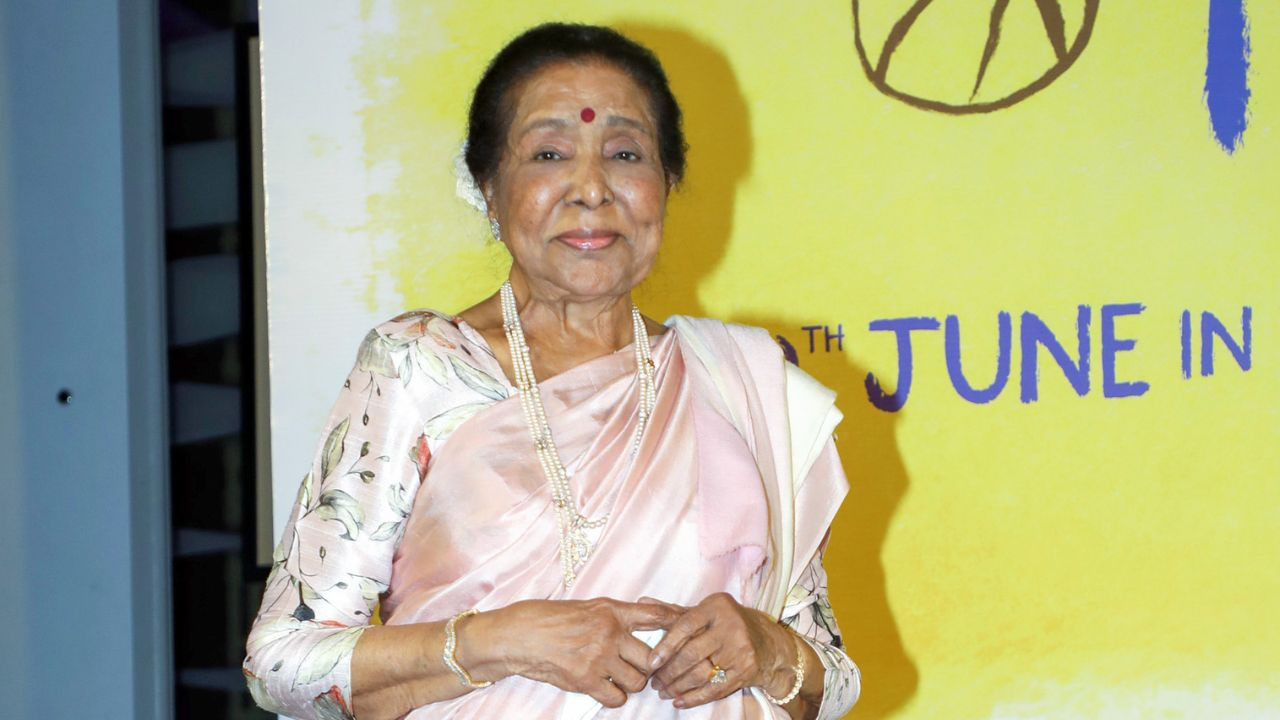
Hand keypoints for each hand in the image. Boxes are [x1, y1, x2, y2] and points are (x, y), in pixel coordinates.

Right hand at [476, 598, 680, 707]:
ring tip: (617, 678)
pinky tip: (603, 689)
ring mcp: (599, 656)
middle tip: (640, 668)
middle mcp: (610, 631)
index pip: (657, 615)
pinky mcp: (586, 679)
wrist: (519, 635)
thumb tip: (644, 622)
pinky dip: (614, 698)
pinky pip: (617, 698)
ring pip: (638, 681)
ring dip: (631, 684)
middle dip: (650, 667)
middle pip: (653, 657)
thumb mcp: (587, 607)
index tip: (687, 632)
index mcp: (612, 610)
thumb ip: (615, 615)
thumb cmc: (549, 619)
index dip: (677, 624)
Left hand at [646, 592, 795, 708]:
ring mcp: (740, 649)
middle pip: (692, 653)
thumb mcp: (705, 611)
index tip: (651, 662)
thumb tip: (642, 602)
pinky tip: (680, 701)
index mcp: (716, 606)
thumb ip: (674, 611)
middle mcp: (730, 625)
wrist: (769, 642)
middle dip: (669, 671)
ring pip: (702, 673)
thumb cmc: (728, 623)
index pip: (685, 625)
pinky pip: (715, 688)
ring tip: (663, 692)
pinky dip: (695, 698)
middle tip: (654, 682)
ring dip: (678, 686)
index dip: (666, 645)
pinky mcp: (747, 670)